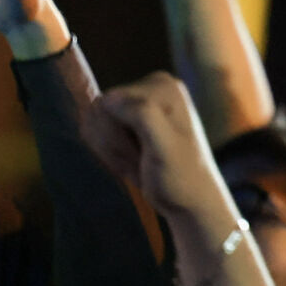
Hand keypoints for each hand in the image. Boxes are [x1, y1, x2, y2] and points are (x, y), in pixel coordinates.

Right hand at [82, 72, 225, 219]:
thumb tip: (111, 97)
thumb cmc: (180, 176)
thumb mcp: (164, 146)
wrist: (190, 199)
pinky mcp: (130, 120)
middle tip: (141, 161)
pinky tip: (134, 162)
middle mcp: (150, 87)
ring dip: (113, 151)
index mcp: (161, 85)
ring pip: (95, 124)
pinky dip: (111, 154)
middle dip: (114, 144)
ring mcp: (139, 103)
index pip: (107, 102)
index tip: (141, 154)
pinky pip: (98, 134)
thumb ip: (143, 116)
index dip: (114, 134)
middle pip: (98, 112)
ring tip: (140, 162)